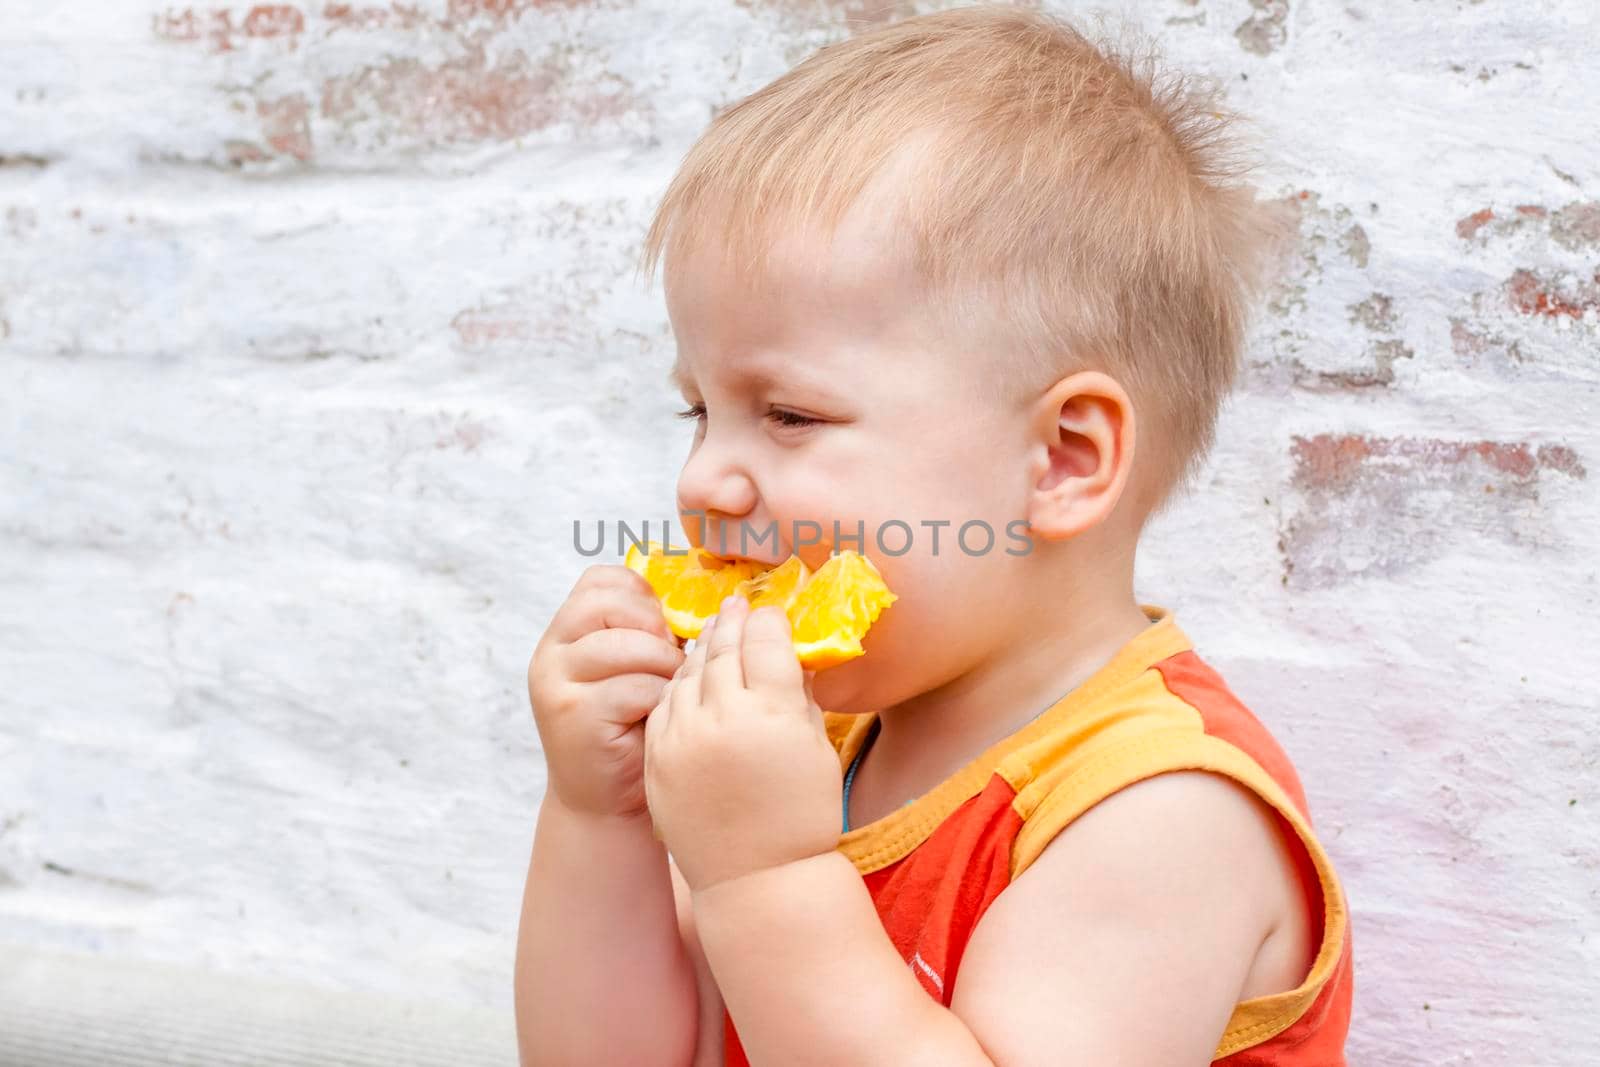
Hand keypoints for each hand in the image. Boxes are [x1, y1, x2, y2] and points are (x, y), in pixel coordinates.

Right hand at [526, 564, 685, 819]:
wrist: (607, 805)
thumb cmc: (636, 731)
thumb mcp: (640, 671)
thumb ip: (652, 633)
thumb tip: (711, 598)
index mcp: (567, 632)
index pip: (601, 580)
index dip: (643, 596)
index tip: (665, 628)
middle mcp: (551, 651)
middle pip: (609, 603)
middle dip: (655, 628)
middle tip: (673, 661)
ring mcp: (555, 682)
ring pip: (626, 644)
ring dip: (664, 665)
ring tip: (672, 691)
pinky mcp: (572, 715)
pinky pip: (633, 687)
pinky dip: (659, 699)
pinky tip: (661, 717)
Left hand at [643, 596, 841, 892]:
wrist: (757, 880)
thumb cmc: (801, 815)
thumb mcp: (815, 748)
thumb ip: (798, 695)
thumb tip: (788, 653)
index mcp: (774, 713)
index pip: (766, 640)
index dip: (769, 620)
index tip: (770, 612)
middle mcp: (724, 718)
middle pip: (724, 649)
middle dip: (733, 623)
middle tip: (736, 605)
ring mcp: (684, 738)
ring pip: (689, 672)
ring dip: (702, 649)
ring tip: (712, 635)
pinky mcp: (657, 758)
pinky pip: (665, 705)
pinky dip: (679, 686)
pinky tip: (688, 677)